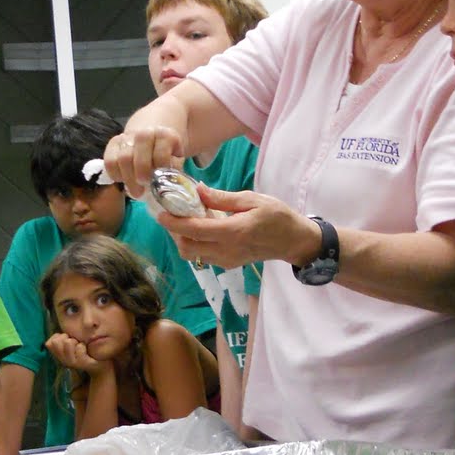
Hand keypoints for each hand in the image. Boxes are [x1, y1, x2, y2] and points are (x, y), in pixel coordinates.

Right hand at [45, 330, 103, 372]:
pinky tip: (86, 350)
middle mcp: (63, 361)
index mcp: (59, 356)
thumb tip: (58, 335)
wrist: (99, 364)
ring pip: (68, 343)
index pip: (49, 343)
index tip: (67, 340)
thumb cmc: (84, 351)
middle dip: (67, 338)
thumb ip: (63, 339)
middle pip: (57, 342)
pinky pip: (79, 348)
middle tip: (75, 343)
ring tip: (81, 346)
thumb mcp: (71, 344)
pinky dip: (83, 345)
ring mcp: (72, 363)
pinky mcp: (83, 364)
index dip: (58, 337)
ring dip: (76, 341)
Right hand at [103, 125, 184, 196]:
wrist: (153, 134)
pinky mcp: (114, 142)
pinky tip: (123, 180)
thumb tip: (165, 184)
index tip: (158, 183)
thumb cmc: (167, 152)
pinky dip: (115, 174)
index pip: (160, 155)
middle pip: (140, 156)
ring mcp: (128, 136)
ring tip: (134, 191)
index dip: (158, 172)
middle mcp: (145, 133)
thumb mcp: (176, 158)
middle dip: (140, 176)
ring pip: (122, 159)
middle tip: (142, 191)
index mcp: (164, 135)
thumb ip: (173, 169)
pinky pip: (109, 161)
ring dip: (128, 179)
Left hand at [164, 185, 319, 270]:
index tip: (160, 212)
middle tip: (174, 213)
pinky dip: (195, 244)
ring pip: (192, 255)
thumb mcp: (252, 199)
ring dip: (183, 239)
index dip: (173, 223)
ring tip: (187, 219)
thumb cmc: (277, 216)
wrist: (293, 240)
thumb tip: (198, 190)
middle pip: (187, 247)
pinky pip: (203, 256)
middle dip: (175, 232)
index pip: (194, 230)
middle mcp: (227, 250)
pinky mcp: (228, 264)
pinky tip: (202, 228)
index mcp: (233, 231)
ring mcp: (227, 261)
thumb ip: (222, 198)